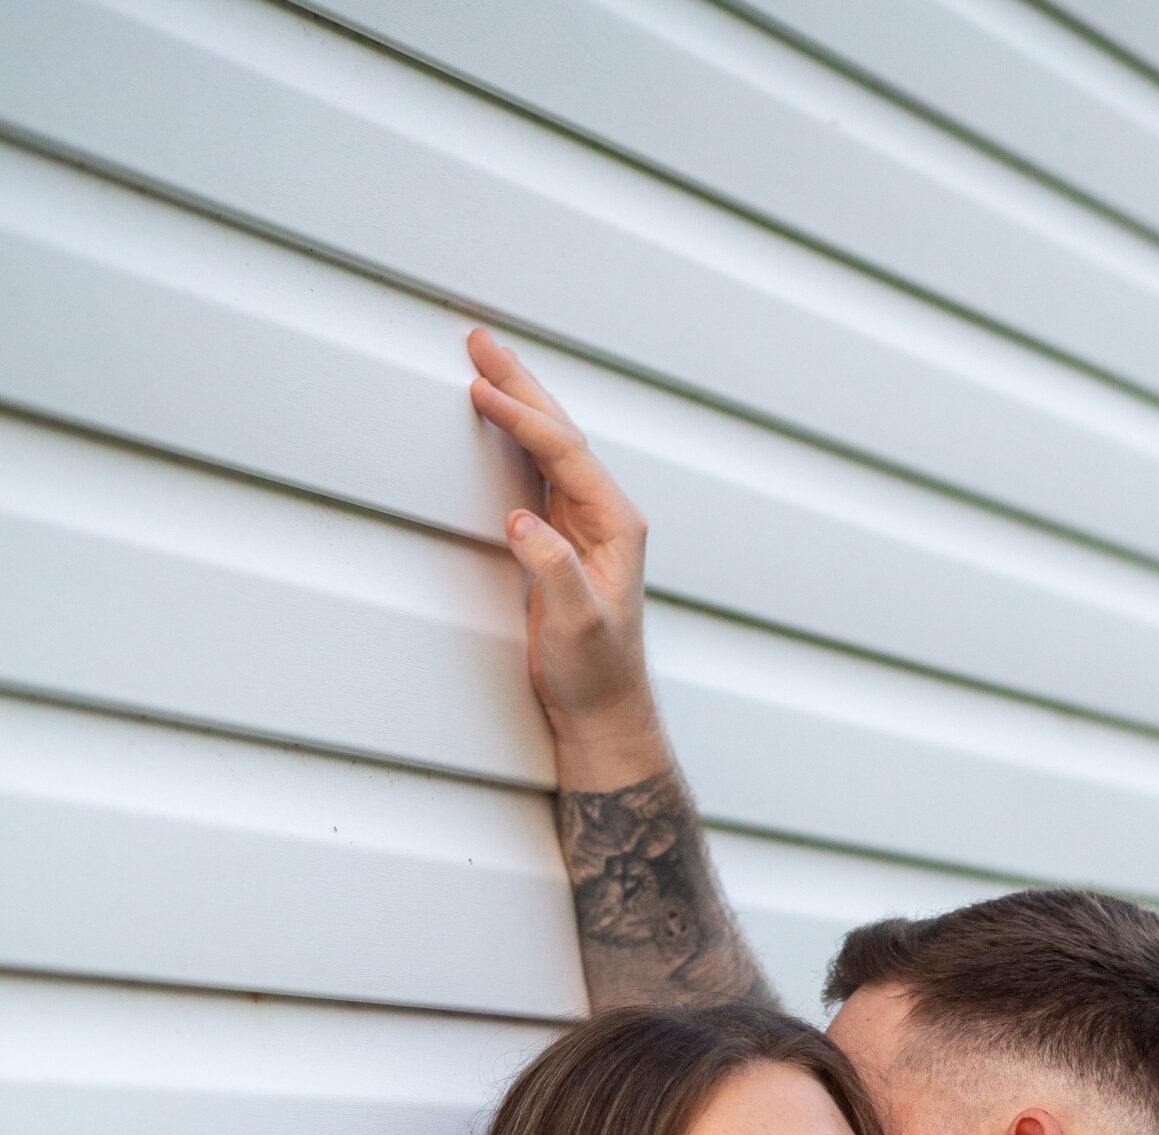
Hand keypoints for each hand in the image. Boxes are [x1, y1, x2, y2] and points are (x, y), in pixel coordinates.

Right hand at [467, 327, 661, 765]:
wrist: (603, 708)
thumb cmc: (596, 672)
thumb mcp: (577, 625)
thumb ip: (553, 570)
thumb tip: (521, 519)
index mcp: (616, 524)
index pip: (564, 452)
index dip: (521, 418)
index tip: (481, 389)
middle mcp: (605, 515)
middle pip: (559, 432)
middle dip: (520, 384)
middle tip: (479, 340)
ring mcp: (585, 523)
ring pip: (548, 444)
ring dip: (516, 401)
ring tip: (483, 362)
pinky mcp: (564, 538)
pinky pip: (538, 470)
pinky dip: (514, 437)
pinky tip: (497, 417)